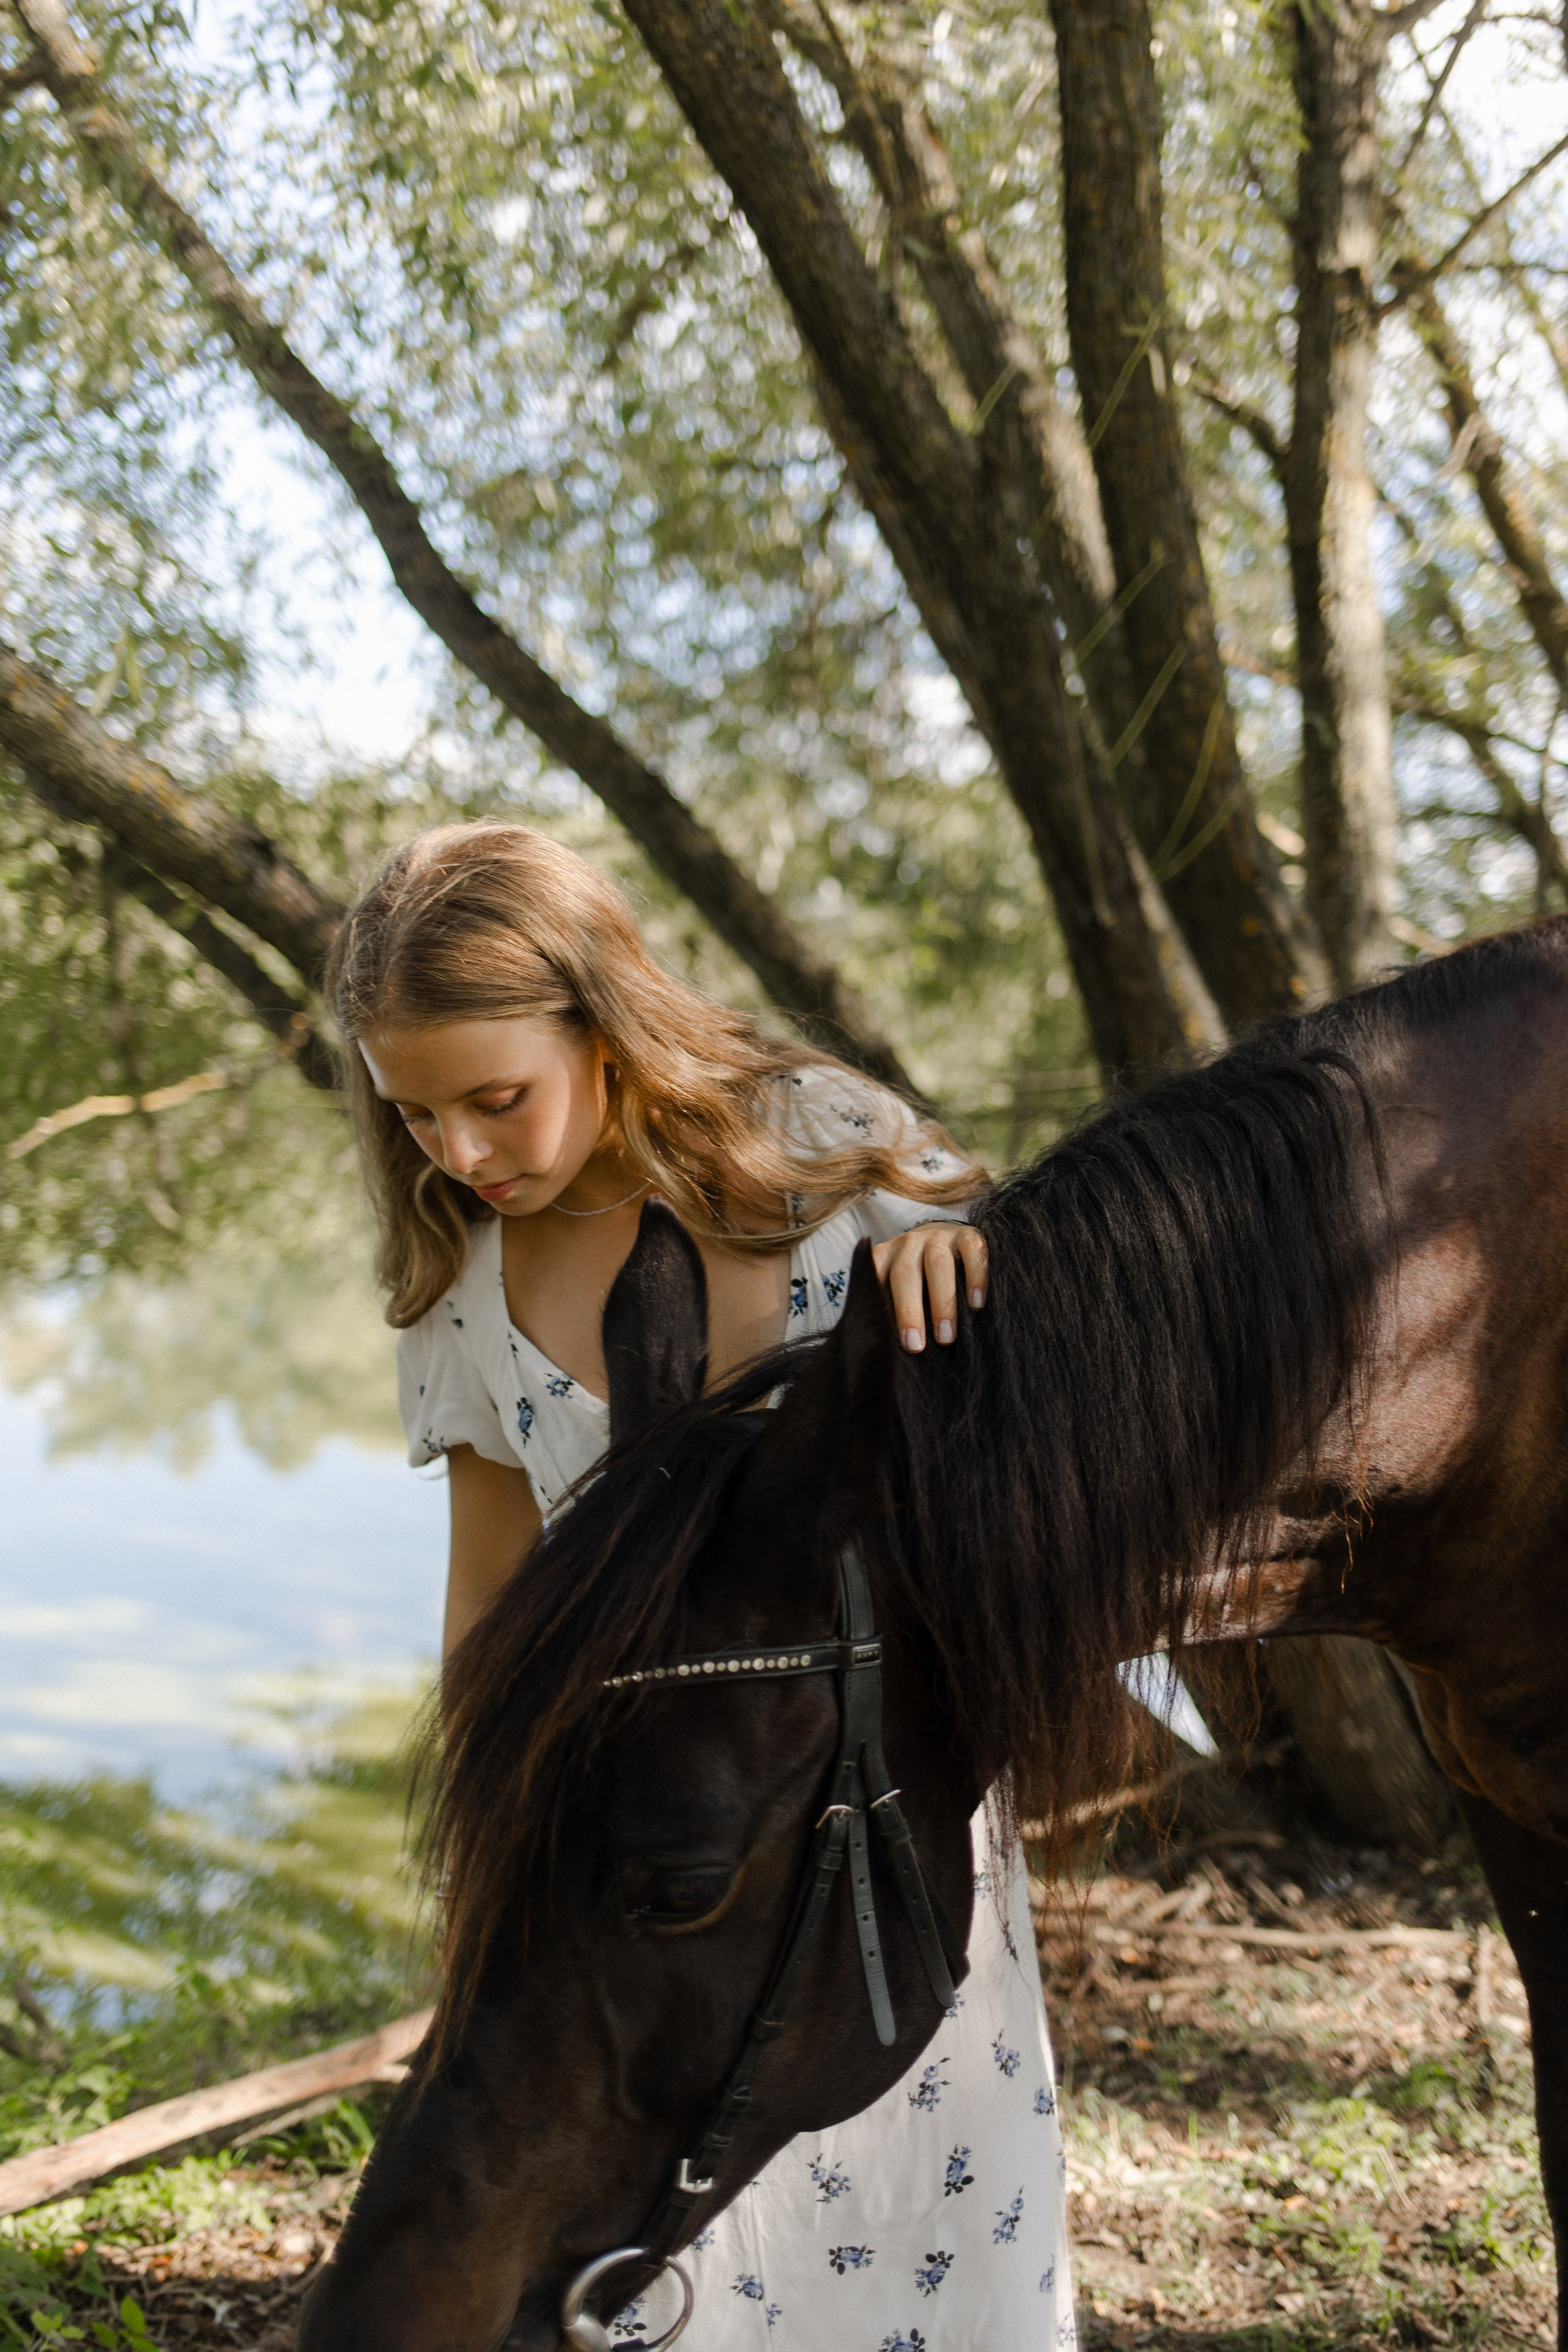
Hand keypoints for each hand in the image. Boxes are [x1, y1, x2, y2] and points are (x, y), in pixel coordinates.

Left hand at [870, 1223, 988, 1352]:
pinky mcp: (967, 1234)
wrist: (948, 1239)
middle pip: (905, 1274)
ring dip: (942, 1303)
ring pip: (938, 1264)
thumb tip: (889, 1354)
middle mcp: (908, 1243)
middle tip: (916, 1347)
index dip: (881, 1311)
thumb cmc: (920, 1281)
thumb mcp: (899, 1291)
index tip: (889, 1342)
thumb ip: (890, 1309)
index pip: (876, 1280)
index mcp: (885, 1257)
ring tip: (946, 1337)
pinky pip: (972, 1252)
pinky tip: (976, 1305)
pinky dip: (975, 1278)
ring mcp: (938, 1236)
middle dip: (909, 1312)